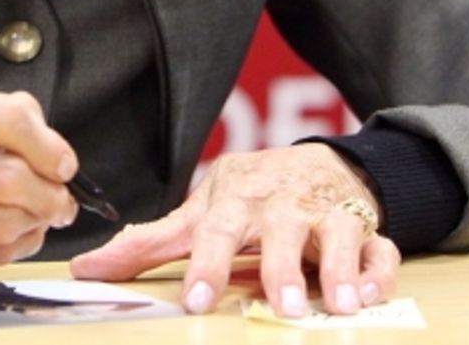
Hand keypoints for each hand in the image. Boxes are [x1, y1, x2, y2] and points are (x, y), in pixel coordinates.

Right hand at [0, 88, 79, 264]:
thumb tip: (52, 146)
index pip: (6, 120)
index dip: (47, 145)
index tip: (64, 162)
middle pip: (8, 178)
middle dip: (50, 193)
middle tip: (62, 196)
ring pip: (1, 222)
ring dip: (37, 222)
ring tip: (42, 214)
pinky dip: (18, 245)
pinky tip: (19, 232)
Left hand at [71, 144, 399, 317]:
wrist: (319, 162)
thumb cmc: (251, 195)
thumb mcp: (201, 212)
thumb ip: (150, 243)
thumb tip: (88, 268)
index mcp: (236, 200)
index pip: (215, 231)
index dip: (205, 265)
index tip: (195, 299)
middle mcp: (281, 204)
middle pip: (280, 231)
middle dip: (284, 267)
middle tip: (284, 305)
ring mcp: (326, 214)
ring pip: (336, 236)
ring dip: (340, 268)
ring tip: (342, 304)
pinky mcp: (365, 227)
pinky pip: (380, 249)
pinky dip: (381, 270)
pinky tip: (373, 294)